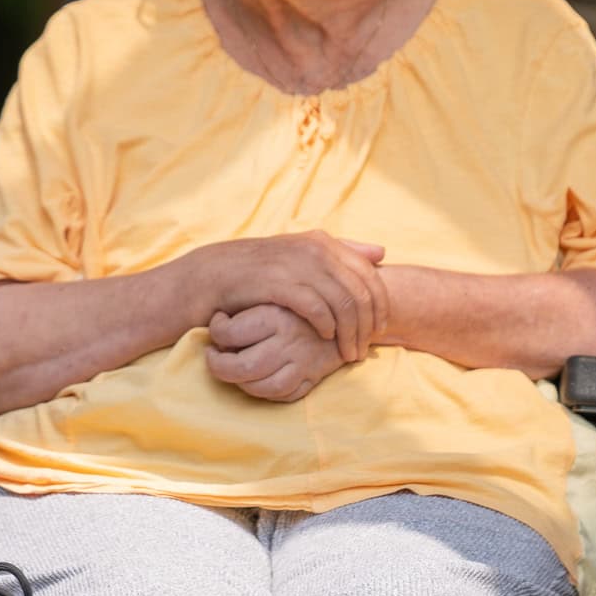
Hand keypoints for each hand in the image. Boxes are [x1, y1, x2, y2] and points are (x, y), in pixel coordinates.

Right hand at [189, 231, 387, 361]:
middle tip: (364, 349)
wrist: (214, 275)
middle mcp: (314, 249)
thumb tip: (381, 252)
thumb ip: (342, 250)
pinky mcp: (280, 284)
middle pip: (361, 293)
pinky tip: (324, 338)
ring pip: (344, 304)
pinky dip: (327, 327)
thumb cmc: (261, 270)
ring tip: (349, 353)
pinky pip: (318, 309)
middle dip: (368, 326)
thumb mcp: (301, 252)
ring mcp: (297, 265)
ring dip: (351, 334)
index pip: (370, 275)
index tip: (379, 329)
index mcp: (322, 241)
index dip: (381, 305)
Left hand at [204, 304, 345, 400]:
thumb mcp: (275, 290)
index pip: (229, 333)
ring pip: (261, 387)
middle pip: (242, 367)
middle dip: (218, 365)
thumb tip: (216, 318)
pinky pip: (283, 395)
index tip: (218, 322)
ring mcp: (302, 362)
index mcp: (275, 315)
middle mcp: (288, 341)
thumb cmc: (300, 297)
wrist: (348, 310)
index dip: (215, 331)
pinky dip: (264, 392)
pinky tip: (255, 378)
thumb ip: (249, 301)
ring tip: (231, 368)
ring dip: (239, 382)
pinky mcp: (312, 377)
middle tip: (213, 355)